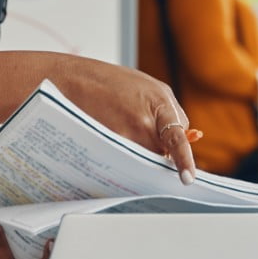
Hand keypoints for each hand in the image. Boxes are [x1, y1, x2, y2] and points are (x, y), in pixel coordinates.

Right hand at [57, 61, 199, 182]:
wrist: (70, 79)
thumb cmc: (108, 81)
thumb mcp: (149, 88)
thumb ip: (169, 114)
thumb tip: (187, 139)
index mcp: (160, 102)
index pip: (178, 139)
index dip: (184, 160)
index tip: (187, 179)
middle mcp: (145, 121)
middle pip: (162, 153)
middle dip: (158, 150)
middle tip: (142, 137)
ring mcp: (126, 135)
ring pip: (144, 159)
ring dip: (140, 153)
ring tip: (121, 130)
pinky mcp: (110, 146)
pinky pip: (125, 161)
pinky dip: (124, 156)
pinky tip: (111, 136)